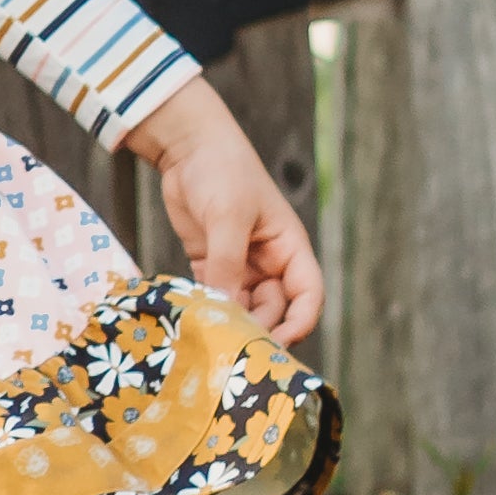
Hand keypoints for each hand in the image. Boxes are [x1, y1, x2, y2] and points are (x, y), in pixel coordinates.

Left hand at [128, 78, 324, 345]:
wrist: (187, 147)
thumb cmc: (222, 172)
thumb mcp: (228, 216)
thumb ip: (228, 263)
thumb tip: (225, 309)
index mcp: (289, 248)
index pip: (307, 295)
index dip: (300, 323)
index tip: (279, 344)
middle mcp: (269, 261)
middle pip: (274, 309)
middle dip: (259, 328)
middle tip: (235, 347)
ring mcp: (240, 264)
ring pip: (244, 307)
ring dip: (231, 322)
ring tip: (212, 336)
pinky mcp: (211, 264)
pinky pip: (216, 296)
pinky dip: (208, 309)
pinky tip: (194, 319)